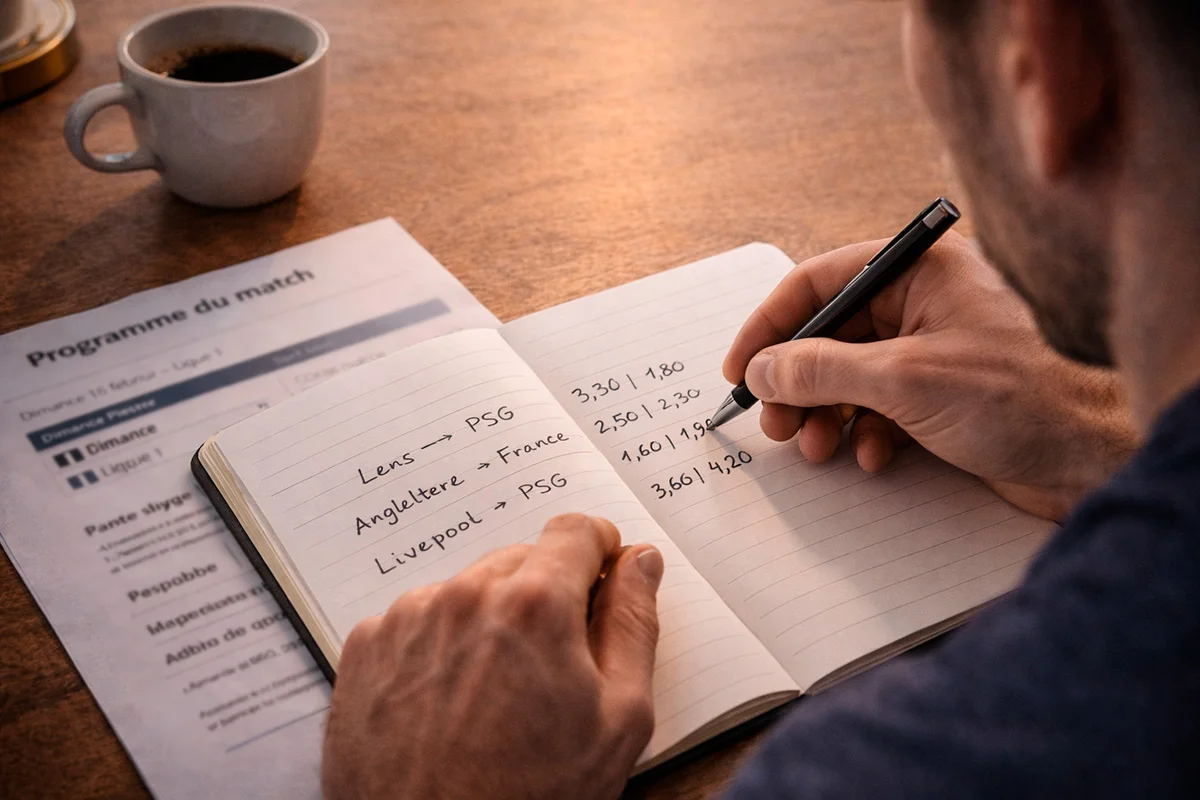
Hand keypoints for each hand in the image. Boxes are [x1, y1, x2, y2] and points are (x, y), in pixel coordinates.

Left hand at [321, 514, 664, 799]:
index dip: (599, 553)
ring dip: (490, 621)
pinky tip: (448, 703)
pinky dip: (439, 646)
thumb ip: (635, 624)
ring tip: (494, 696)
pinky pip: (418, 621)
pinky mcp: (365, 646)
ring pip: (468, 590)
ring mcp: (407, 618)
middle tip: (551, 667)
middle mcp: (465, 595)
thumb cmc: (530, 797)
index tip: (601, 581)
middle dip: (546, 596)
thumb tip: (639, 561)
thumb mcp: (618, 719)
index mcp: (534, 604)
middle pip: (522, 560)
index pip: (576, 531)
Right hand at [723, 232, 1138, 520]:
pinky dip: (862, 433)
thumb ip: (820, 370)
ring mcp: (930, 349)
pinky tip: (871, 456)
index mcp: (918, 269)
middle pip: (827, 336)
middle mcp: (922, 302)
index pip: (818, 283)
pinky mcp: (939, 394)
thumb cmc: (1018, 399)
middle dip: (796, 385)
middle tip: (774, 424)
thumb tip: (762, 369)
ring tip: (815, 450)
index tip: (740, 369)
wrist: (1089, 457)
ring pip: (847, 377)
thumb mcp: (903, 380)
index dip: (770, 326)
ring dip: (824, 416)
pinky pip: (876, 407)